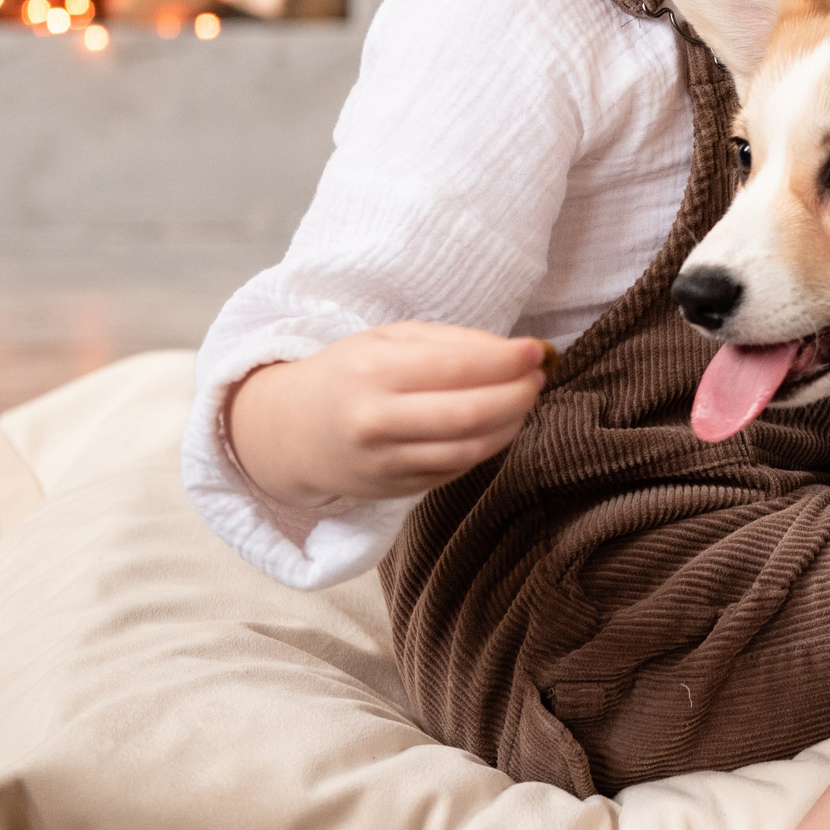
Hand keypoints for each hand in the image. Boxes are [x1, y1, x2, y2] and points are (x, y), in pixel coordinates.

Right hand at [227, 322, 548, 506]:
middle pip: (471, 414)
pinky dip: (488, 446)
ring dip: (511, 424)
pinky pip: (458, 469)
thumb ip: (452, 342)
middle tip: (537, 377)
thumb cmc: (348, 373)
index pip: (457, 368)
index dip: (508, 361)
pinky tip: (496, 425)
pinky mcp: (397, 490)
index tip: (537, 350)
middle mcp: (377, 422)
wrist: (292, 432)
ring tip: (523, 400)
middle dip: (518, 394)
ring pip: (471, 449)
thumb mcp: (389, 339)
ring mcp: (386, 463)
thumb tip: (516, 352)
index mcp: (373, 372)